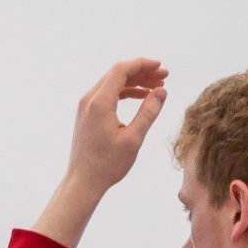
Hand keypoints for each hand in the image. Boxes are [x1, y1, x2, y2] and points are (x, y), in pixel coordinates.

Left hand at [63, 59, 169, 197]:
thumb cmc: (107, 165)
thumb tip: (161, 92)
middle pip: (117, 74)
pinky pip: (107, 95)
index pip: (121, 70)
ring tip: (156, 88)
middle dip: (142, 72)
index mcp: (100, 103)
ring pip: (113, 84)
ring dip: (135, 83)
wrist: (83, 182)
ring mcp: (86, 106)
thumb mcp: (133, 139)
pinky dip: (125, 93)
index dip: (142, 65)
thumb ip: (148, 112)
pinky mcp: (87, 114)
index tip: (161, 68)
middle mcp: (89, 99)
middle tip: (164, 77)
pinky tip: (141, 97)